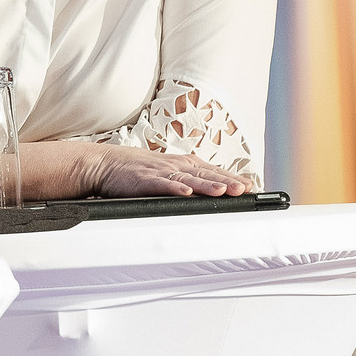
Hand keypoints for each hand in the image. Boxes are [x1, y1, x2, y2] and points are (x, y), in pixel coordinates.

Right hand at [83, 144, 251, 197]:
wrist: (104, 163)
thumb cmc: (136, 170)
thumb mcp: (167, 171)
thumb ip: (189, 179)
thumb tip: (215, 190)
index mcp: (182, 164)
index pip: (212, 171)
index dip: (232, 178)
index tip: (251, 186)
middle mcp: (174, 166)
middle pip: (205, 174)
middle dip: (226, 182)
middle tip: (244, 189)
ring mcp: (159, 172)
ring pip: (187, 179)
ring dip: (205, 185)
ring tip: (222, 191)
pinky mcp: (143, 180)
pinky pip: (160, 184)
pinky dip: (173, 187)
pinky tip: (184, 192)